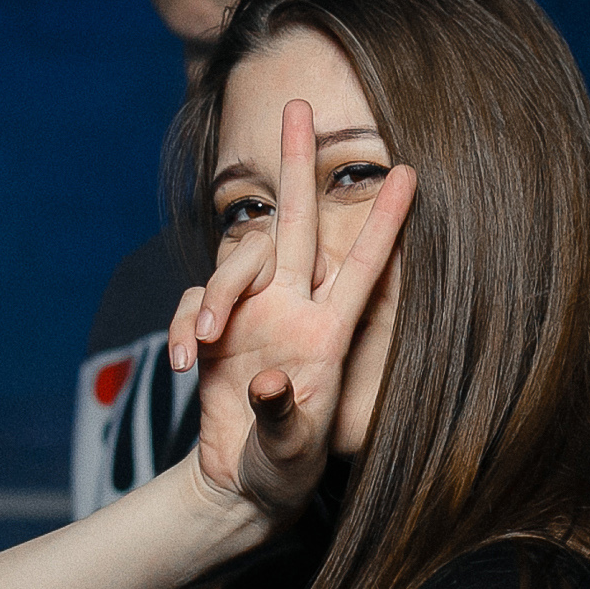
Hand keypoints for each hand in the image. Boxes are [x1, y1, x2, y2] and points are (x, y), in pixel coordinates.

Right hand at [167, 99, 415, 525]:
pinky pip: (191, 303)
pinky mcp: (212, 330)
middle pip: (298, 225)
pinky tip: (181, 364)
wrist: (241, 484)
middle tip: (297, 104)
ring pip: (235, 263)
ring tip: (198, 346)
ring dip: (213, 296)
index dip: (384, 221)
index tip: (407, 171)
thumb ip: (283, 415)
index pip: (362, 268)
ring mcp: (251, 316)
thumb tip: (273, 380)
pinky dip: (181, 326)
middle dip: (297, 165)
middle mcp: (293, 311)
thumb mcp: (290, 452)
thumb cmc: (284, 469)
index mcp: (328, 335)